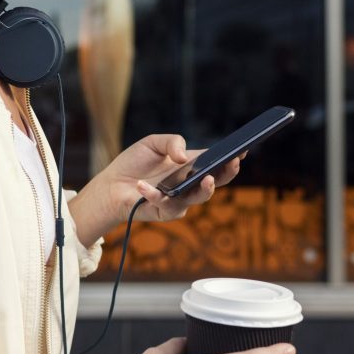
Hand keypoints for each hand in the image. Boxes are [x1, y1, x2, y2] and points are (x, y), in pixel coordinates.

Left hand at [103, 134, 245, 225]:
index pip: (216, 161)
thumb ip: (171, 142)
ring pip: (199, 197)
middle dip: (227, 172)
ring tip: (207, 179)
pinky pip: (165, 205)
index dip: (231, 156)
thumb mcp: (152, 142)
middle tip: (233, 162)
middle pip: (216, 181)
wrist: (111, 185)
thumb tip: (183, 155)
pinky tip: (144, 186)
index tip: (242, 148)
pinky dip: (154, 194)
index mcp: (191, 166)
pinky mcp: (165, 212)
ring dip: (206, 190)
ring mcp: (180, 199)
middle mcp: (190, 184)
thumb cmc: (135, 163)